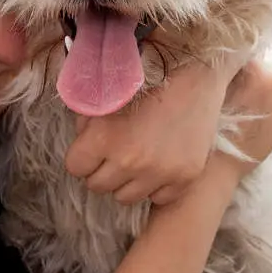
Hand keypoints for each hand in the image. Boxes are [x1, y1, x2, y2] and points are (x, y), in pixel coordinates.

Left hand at [63, 52, 247, 205]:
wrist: (196, 74)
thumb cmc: (149, 79)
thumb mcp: (107, 92)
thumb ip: (85, 119)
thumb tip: (80, 138)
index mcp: (104, 137)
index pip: (75, 167)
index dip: (83, 155)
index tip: (94, 146)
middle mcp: (130, 161)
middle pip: (97, 186)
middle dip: (102, 169)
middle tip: (116, 150)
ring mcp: (160, 172)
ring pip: (125, 197)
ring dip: (127, 180)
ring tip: (138, 156)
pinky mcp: (184, 177)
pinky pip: (158, 198)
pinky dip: (156, 185)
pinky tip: (160, 162)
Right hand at [216, 57, 271, 178]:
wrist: (217, 168)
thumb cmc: (206, 127)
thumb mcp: (210, 88)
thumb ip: (224, 68)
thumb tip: (226, 55)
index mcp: (257, 72)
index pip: (246, 52)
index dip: (233, 59)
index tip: (224, 67)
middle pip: (263, 68)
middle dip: (249, 75)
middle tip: (233, 88)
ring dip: (260, 92)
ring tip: (242, 106)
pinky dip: (268, 110)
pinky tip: (252, 120)